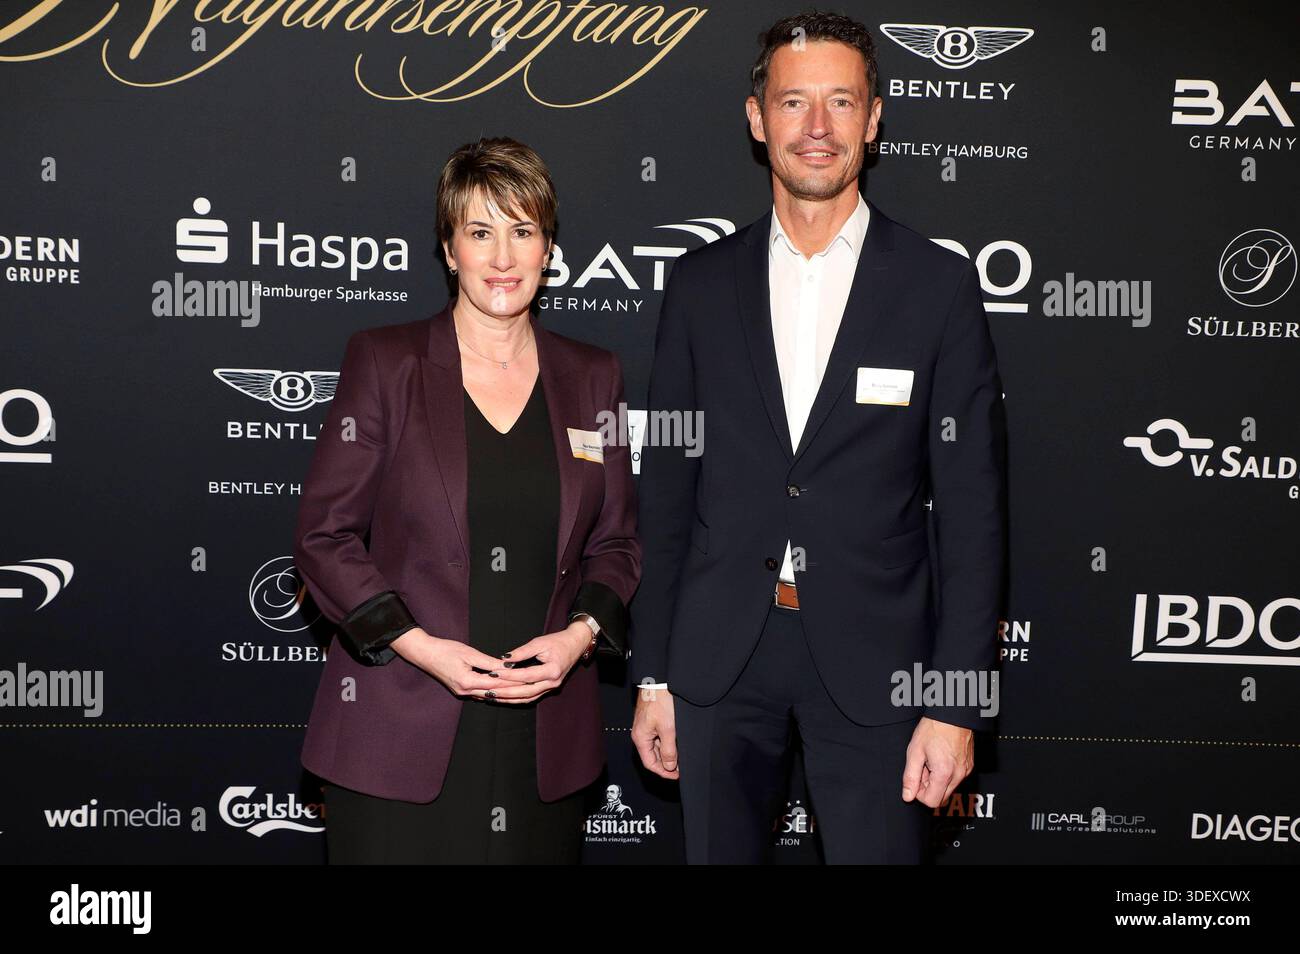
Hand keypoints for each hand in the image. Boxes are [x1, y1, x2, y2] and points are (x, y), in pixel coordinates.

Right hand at [390, 627, 526, 698]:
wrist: (424, 654)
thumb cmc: (445, 650)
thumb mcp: (469, 653)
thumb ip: (489, 662)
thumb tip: (507, 667)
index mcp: (467, 682)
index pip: (496, 685)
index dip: (513, 682)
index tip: (528, 679)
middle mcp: (465, 691)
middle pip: (494, 693)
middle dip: (512, 690)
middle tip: (529, 686)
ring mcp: (462, 693)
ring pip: (488, 695)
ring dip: (504, 692)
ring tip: (520, 689)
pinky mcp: (461, 690)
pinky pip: (481, 694)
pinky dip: (493, 691)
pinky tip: (503, 690)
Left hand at [482, 622, 592, 703]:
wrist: (575, 645)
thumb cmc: (558, 641)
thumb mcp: (540, 642)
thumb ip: (522, 652)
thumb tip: (504, 659)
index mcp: (552, 670)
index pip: (526, 676)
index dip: (509, 675)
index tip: (494, 673)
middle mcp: (552, 682)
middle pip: (525, 692)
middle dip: (505, 692)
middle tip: (488, 690)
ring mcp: (551, 687)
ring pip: (527, 698)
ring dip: (509, 698)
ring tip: (492, 696)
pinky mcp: (548, 688)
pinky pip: (531, 697)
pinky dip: (517, 698)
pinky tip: (504, 697)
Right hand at [632, 689, 678, 778]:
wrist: (659, 682)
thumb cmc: (660, 701)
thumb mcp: (668, 729)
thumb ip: (668, 750)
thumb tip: (669, 766)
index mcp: (641, 738)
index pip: (650, 763)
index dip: (663, 772)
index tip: (676, 775)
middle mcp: (641, 734)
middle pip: (653, 756)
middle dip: (667, 763)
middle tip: (681, 767)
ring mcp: (646, 727)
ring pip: (657, 746)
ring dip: (669, 753)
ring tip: (682, 755)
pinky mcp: (652, 720)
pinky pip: (659, 737)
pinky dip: (668, 742)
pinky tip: (677, 742)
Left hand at [901, 716, 973, 807]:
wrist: (953, 713)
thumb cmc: (933, 728)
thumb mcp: (915, 751)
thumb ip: (910, 777)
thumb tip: (908, 796)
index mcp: (944, 773)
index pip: (932, 801)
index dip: (919, 793)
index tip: (916, 778)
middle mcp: (959, 775)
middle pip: (941, 798)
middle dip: (929, 787)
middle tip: (923, 767)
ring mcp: (966, 771)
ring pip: (949, 789)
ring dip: (937, 781)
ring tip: (931, 760)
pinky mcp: (969, 766)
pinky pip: (956, 779)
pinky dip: (946, 774)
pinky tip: (940, 758)